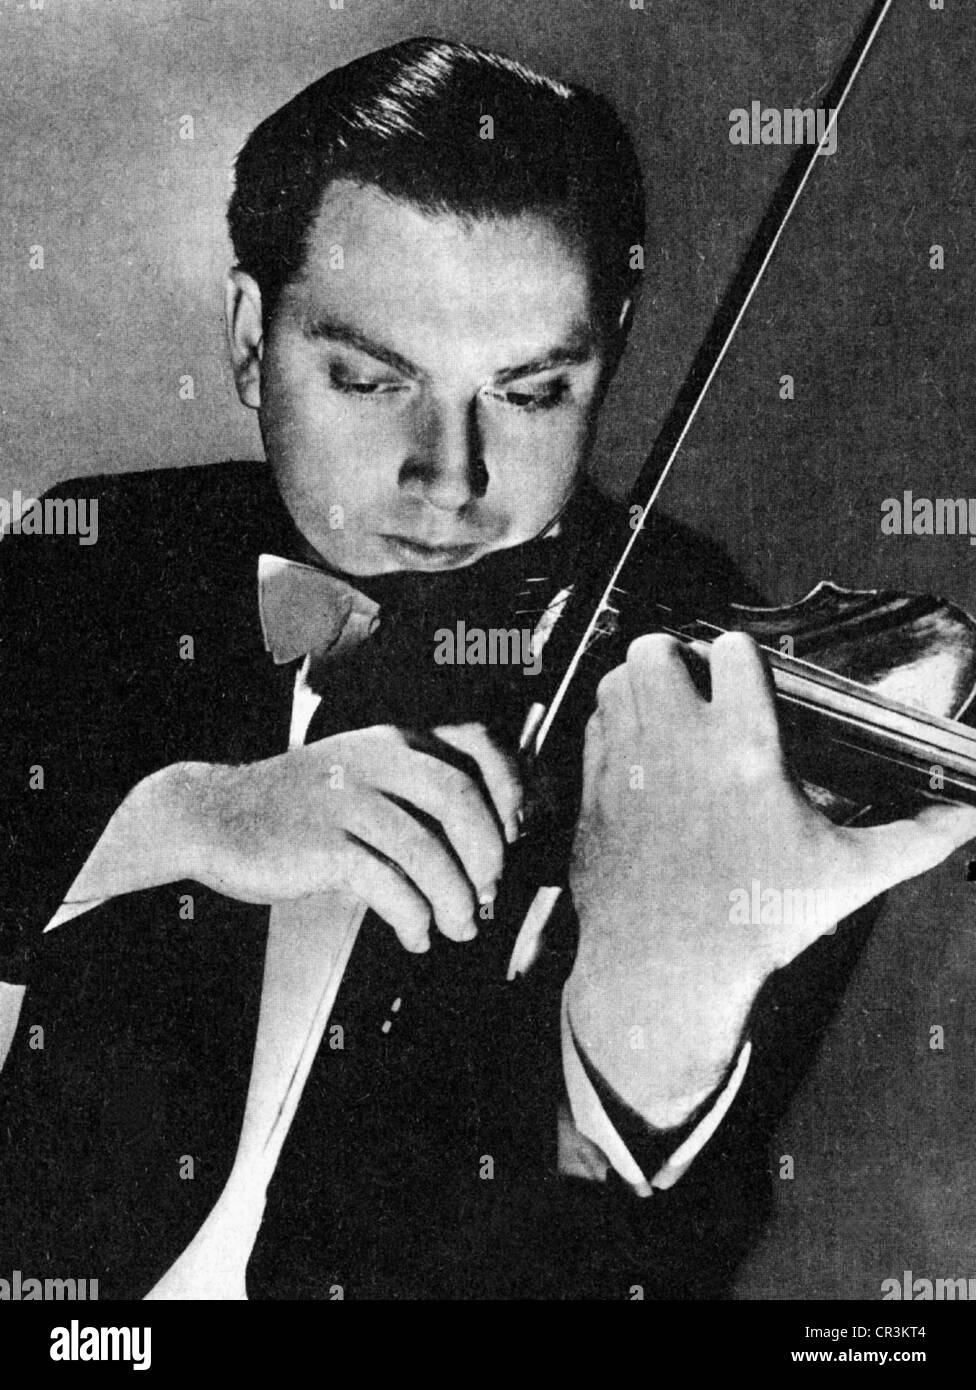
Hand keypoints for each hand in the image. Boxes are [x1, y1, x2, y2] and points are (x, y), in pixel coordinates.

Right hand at [72, 723, 519, 954]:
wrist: (213, 815)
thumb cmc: (297, 809)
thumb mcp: (361, 780)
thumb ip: (415, 796)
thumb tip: (487, 853)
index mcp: (391, 741)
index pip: (473, 744)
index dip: (510, 786)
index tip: (519, 831)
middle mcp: (373, 760)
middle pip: (458, 795)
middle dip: (487, 850)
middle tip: (489, 889)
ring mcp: (344, 799)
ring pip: (425, 848)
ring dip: (454, 897)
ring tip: (459, 927)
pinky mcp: (321, 843)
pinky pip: (386, 883)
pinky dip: (413, 916)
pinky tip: (416, 935)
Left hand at [566, 632, 975, 1127]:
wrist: (666, 969)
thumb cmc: (757, 920)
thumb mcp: (845, 876)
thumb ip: (912, 839)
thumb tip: (969, 821)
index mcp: (743, 748)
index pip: (732, 651)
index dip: (741, 657)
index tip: (747, 677)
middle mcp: (677, 743)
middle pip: (656, 648)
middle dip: (673, 656)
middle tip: (691, 684)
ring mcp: (627, 764)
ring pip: (616, 680)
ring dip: (638, 686)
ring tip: (662, 712)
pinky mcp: (592, 790)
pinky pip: (593, 727)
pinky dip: (612, 727)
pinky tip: (636, 753)